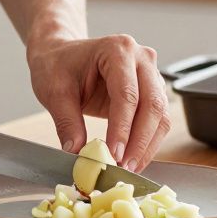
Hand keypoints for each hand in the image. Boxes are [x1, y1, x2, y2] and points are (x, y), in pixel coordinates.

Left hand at [26, 34, 171, 171]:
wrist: (61, 55)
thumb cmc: (57, 66)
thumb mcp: (54, 92)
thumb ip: (66, 121)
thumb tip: (77, 151)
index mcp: (117, 50)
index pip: (127, 94)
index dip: (122, 128)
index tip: (114, 154)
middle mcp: (141, 58)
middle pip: (152, 104)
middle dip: (140, 141)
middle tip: (125, 166)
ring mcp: (151, 73)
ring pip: (161, 114)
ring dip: (148, 144)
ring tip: (129, 167)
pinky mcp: (152, 90)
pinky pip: (158, 119)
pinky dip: (148, 141)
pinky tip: (133, 158)